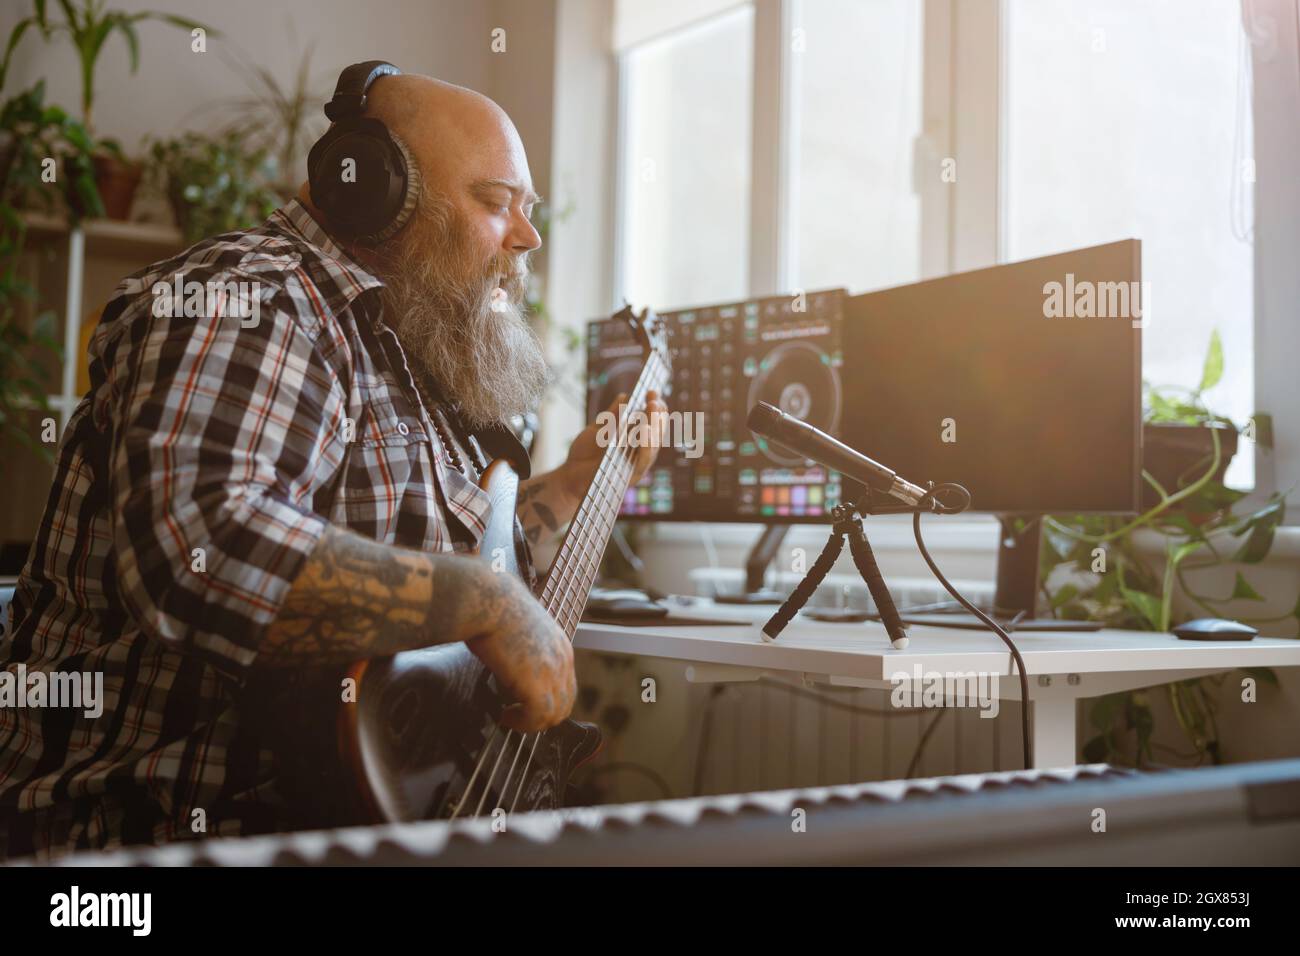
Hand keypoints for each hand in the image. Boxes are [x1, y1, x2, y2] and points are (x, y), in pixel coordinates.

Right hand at [464, 570, 575, 731]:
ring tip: (508, 717)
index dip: (546, 700)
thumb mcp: (520, 629)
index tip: (524, 704)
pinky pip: (537, 718)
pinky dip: (521, 724)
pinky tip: (504, 716)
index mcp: (561, 647)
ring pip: (553, 715)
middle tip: (517, 716)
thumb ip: (525, 649)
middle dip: (541, 716)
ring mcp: (553, 673)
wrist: (490, 601)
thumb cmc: (494, 609)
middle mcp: (562, 660)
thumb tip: (510, 666)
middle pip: (565, 704)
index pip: (566, 686)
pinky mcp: (537, 686)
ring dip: (530, 722)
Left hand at [564, 389, 668, 492]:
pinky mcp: (633, 476)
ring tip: (652, 406)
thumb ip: (612, 415)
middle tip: (652, 397)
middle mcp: (642, 451)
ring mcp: (639, 465)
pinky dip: (647, 444)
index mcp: (637, 437)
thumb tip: (624, 396)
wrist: (571, 474)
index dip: (655, 406)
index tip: (650, 391)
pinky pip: (644, 460)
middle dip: (658, 412)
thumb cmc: (585, 451)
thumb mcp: (598, 428)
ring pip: (654, 444)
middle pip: (658, 430)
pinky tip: (646, 429)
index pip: (653, 420)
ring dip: (655, 424)